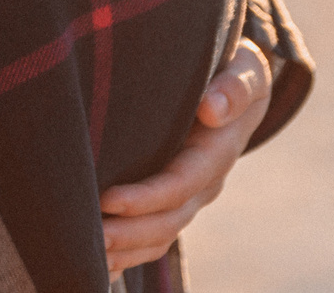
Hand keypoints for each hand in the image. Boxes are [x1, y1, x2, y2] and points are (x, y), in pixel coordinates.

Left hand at [100, 38, 271, 274]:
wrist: (240, 85)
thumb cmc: (235, 68)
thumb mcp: (246, 69)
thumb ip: (235, 86)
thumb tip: (212, 109)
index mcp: (218, 151)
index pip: (180, 183)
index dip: (146, 196)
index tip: (108, 198)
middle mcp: (205, 182)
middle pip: (168, 219)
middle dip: (129, 231)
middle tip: (87, 235)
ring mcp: (191, 194)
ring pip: (161, 234)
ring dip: (126, 248)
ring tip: (87, 252)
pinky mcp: (175, 197)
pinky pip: (155, 233)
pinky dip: (130, 253)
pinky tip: (100, 264)